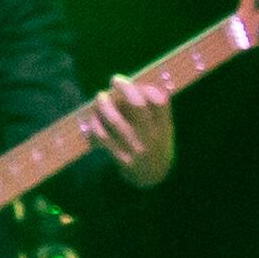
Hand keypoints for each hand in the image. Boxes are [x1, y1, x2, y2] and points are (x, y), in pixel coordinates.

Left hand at [87, 72, 174, 187]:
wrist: (152, 178)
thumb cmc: (156, 145)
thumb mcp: (164, 129)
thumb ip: (154, 110)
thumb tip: (132, 84)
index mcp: (164, 128)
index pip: (159, 102)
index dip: (147, 89)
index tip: (138, 85)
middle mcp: (151, 137)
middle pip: (138, 106)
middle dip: (125, 88)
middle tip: (116, 79)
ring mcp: (135, 148)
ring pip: (115, 121)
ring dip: (105, 105)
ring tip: (101, 96)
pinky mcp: (120, 158)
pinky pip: (103, 137)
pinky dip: (96, 124)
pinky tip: (94, 117)